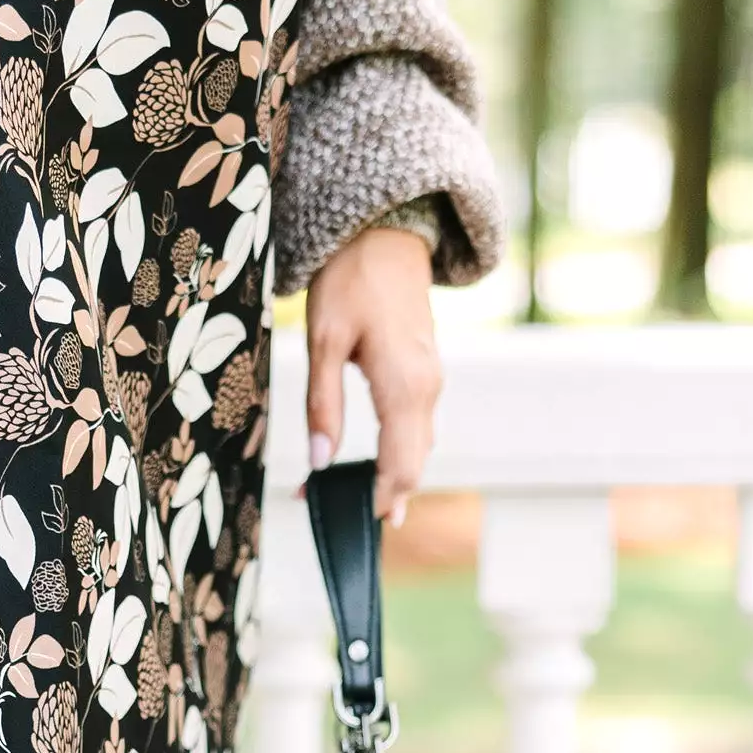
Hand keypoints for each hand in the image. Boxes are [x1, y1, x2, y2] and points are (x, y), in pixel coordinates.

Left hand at [305, 225, 441, 523]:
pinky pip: (417, 428)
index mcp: (405, 387)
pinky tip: (371, 465)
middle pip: (414, 466)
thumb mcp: (323, 342)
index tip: (341, 517)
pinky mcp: (425, 373)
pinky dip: (396, 454)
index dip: (376, 500)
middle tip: (336, 515)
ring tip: (347, 496)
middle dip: (381, 497)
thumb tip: (320, 462)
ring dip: (389, 477)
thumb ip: (322, 405)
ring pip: (418, 449)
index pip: (400, 467)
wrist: (386, 234)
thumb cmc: (351, 280)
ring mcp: (431, 381)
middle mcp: (427, 390)